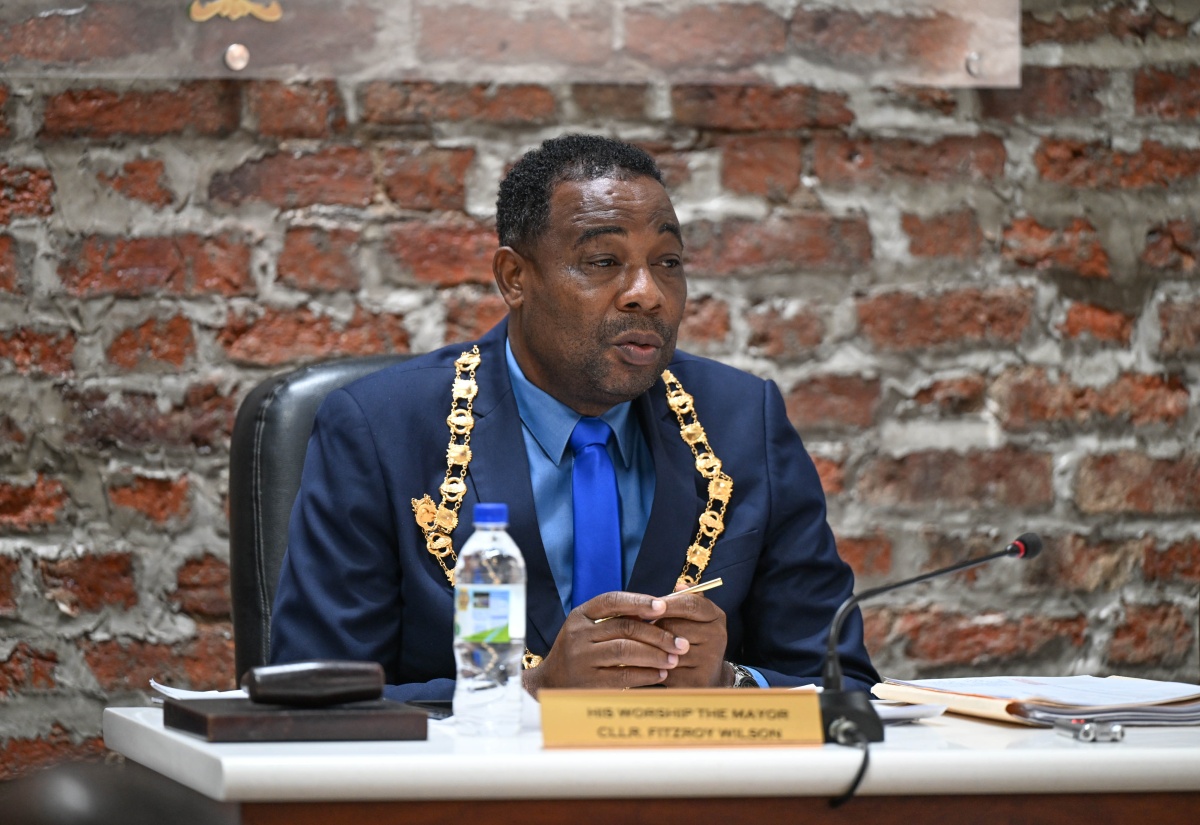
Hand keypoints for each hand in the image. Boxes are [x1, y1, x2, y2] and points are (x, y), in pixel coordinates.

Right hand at [521, 591, 687, 696]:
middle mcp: (578, 634)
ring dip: (655, 655)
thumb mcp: (589, 629)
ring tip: (674, 659)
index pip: (612, 601)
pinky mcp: (588, 682)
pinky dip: (646, 674)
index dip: (639, 602)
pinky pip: (623, 675)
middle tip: (680, 642)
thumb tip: (660, 610)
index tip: (663, 607)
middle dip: (658, 634)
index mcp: (581, 615)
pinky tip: (660, 674)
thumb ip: (617, 619)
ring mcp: (582, 658)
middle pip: (625, 627)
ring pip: (626, 651)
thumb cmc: (581, 651)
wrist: (550, 683)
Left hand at [654, 593, 728, 687]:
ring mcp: (709, 660)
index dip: (667, 603)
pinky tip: (652, 666)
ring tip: (647, 647)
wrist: (709, 677)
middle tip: (644, 629)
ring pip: (667, 648)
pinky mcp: (698, 680)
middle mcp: (718, 637)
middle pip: (673, 625)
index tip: (649, 604)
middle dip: (655, 627)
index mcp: (716, 616)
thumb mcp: (696, 617)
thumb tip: (679, 585)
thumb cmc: (694, 639)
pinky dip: (655, 667)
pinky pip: (666, 669)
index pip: (690, 603)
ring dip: (651, 647)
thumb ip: (686, 598)